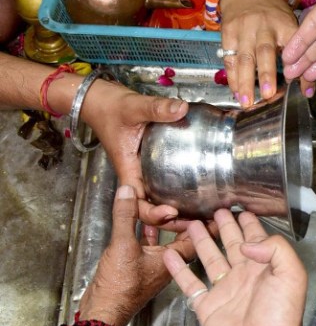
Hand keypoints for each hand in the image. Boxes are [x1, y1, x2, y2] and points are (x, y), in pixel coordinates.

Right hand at [78, 185, 195, 325]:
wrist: (102, 312)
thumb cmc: (118, 288)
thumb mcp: (123, 245)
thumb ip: (126, 216)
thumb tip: (128, 192)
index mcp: (173, 261)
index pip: (199, 239)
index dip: (207, 223)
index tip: (216, 209)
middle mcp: (168, 266)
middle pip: (186, 240)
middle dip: (191, 222)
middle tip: (197, 204)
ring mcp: (155, 269)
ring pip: (168, 243)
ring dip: (170, 227)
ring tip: (173, 207)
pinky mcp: (141, 271)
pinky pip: (151, 248)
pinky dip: (151, 235)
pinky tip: (146, 224)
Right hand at [80, 80, 189, 228]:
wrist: (100, 101)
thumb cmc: (109, 107)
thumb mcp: (134, 107)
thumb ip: (157, 109)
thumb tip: (181, 109)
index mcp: (129, 170)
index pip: (137, 205)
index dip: (153, 214)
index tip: (172, 212)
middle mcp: (137, 177)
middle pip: (153, 211)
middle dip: (173, 223)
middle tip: (199, 225)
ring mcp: (145, 174)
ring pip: (161, 202)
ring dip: (180, 214)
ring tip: (205, 219)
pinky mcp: (152, 167)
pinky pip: (166, 188)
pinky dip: (181, 197)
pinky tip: (202, 198)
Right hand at [163, 209, 308, 325]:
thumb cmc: (281, 315)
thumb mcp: (292, 274)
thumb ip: (275, 249)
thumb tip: (246, 243)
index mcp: (265, 266)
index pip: (256, 237)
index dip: (248, 222)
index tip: (239, 206)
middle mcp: (244, 274)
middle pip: (231, 243)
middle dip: (224, 226)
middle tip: (214, 209)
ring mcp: (225, 290)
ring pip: (210, 258)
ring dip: (202, 241)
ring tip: (192, 224)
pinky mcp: (207, 306)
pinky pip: (190, 283)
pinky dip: (179, 269)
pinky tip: (171, 254)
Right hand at [218, 0, 314, 104]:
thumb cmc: (273, 15)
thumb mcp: (291, 26)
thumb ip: (301, 57)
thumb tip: (308, 91)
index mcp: (285, 25)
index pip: (294, 46)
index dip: (296, 65)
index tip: (299, 85)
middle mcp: (264, 26)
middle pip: (265, 51)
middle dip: (267, 73)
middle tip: (268, 95)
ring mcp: (244, 30)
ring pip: (244, 57)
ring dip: (245, 81)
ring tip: (247, 102)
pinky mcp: (228, 33)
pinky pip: (230, 58)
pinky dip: (232, 77)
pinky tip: (235, 92)